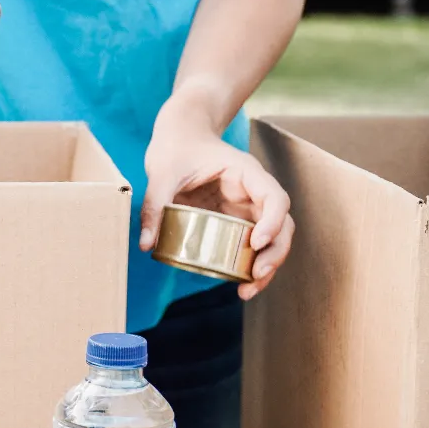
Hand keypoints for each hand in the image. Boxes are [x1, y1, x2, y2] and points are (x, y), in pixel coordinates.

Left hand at [142, 106, 295, 300]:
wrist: (180, 137)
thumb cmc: (177, 147)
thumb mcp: (162, 172)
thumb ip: (155, 205)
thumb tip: (146, 244)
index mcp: (246, 173)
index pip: (274, 198)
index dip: (272, 222)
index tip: (257, 242)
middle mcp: (254, 192)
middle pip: (282, 225)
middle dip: (274, 254)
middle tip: (255, 277)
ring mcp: (248, 208)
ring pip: (272, 239)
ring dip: (266, 266)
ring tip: (246, 290)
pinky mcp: (236, 221)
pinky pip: (251, 244)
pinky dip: (249, 265)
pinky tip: (238, 284)